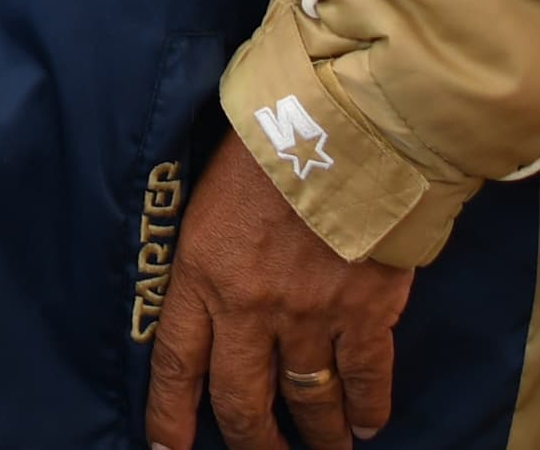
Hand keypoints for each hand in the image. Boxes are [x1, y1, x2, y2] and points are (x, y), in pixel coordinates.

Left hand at [146, 133, 414, 449]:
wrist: (349, 122)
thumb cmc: (271, 137)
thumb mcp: (210, 188)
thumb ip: (206, 246)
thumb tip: (206, 280)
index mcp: (202, 271)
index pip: (176, 364)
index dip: (171, 417)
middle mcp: (251, 306)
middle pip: (243, 400)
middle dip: (253, 441)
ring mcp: (312, 315)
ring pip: (307, 399)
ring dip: (316, 434)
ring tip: (323, 448)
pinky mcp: (368, 311)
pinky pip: (366, 379)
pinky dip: (368, 407)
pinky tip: (367, 423)